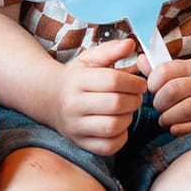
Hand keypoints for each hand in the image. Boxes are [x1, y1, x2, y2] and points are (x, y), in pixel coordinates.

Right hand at [53, 38, 143, 155]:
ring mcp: (75, 126)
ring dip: (128, 118)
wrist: (50, 99)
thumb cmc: (76, 78)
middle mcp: (73, 104)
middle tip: (137, 97)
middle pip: (116, 104)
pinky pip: (108, 146)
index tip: (141, 83)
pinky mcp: (80, 143)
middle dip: (135, 100)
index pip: (113, 81)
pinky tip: (119, 125)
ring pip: (113, 126)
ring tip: (127, 110)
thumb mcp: (89, 59)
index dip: (134, 82)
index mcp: (76, 81)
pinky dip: (121, 137)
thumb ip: (111, 50)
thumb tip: (130, 44)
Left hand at [140, 56, 190, 134]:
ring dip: (167, 118)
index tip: (152, 91)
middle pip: (172, 92)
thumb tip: (139, 60)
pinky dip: (181, 130)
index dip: (152, 83)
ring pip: (184, 111)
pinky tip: (175, 129)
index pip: (165, 71)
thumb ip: (164, 68)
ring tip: (165, 120)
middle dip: (158, 103)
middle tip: (159, 108)